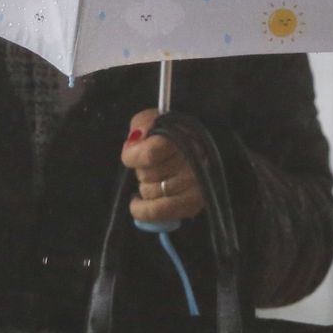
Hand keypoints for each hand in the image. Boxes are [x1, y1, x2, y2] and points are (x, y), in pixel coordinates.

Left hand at [121, 107, 205, 224]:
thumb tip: (136, 140)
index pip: (151, 154)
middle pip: (147, 174)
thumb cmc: (173, 133)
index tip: (132, 150)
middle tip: (151, 163)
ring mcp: (195, 186)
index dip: (134, 155)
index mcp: (186, 137)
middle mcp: (194, 163)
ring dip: (145, 186)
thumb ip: (143, 125)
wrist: (200, 148)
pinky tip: (136, 202)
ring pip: (150, 192)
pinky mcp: (193, 205)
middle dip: (142, 169)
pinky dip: (142, 209)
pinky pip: (157, 213)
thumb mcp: (155, 119)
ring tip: (154, 178)